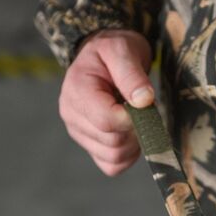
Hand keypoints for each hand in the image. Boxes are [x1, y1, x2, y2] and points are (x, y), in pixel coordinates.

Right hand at [59, 29, 154, 175]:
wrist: (105, 58)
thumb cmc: (113, 51)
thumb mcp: (123, 50)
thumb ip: (132, 74)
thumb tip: (144, 100)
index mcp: (77, 92)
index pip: (107, 121)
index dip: (133, 118)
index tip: (144, 102)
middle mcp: (72, 116)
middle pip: (113, 141)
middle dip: (136, 128)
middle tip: (142, 107)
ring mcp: (79, 134)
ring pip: (114, 157)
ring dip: (135, 142)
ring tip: (135, 118)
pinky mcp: (90, 147)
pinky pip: (112, 166)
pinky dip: (128, 155)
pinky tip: (130, 134)